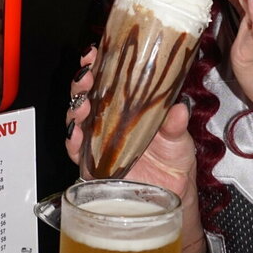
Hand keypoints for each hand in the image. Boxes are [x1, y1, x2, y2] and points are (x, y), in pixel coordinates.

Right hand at [66, 49, 204, 252]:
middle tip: (86, 77)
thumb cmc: (175, 165)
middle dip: (82, 82)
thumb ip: (176, 126)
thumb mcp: (180, 142)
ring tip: (82, 105)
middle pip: (88, 94)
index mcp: (132, 106)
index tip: (96, 52)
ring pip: (77, 117)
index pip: (110, 77)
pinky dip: (73, 139)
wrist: (171, 200)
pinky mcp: (92, 163)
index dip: (100, 63)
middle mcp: (112, 119)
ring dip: (75, 107)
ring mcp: (99, 140)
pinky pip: (76, 148)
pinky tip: (76, 133)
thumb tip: (179, 109)